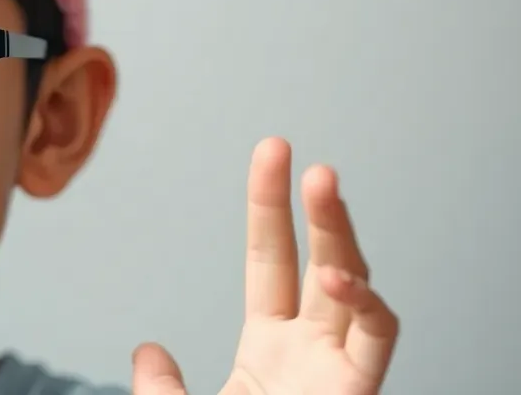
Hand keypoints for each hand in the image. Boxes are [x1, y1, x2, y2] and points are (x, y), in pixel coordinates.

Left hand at [132, 138, 399, 393]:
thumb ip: (161, 384)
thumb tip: (147, 351)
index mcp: (269, 350)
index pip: (271, 259)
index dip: (269, 206)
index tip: (271, 153)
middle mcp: (311, 351)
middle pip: (321, 260)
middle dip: (316, 207)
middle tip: (298, 155)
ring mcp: (337, 369)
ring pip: (354, 286)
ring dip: (339, 233)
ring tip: (320, 183)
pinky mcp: (356, 389)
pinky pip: (378, 336)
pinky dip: (365, 302)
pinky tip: (335, 277)